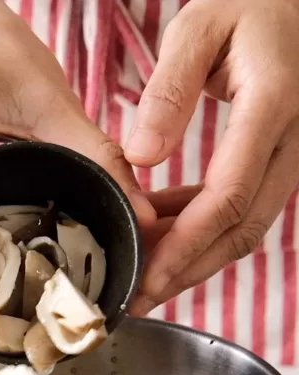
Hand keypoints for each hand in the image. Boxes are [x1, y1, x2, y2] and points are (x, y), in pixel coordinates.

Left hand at [124, 0, 298, 313]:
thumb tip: (142, 156)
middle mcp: (294, 139)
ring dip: (196, 258)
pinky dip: (206, 228)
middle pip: (243, 227)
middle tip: (138, 299)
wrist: (298, 2)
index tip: (147, 275)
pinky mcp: (283, 158)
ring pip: (249, 226)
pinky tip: (163, 231)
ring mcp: (295, 153)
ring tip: (144, 278)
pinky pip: (248, 207)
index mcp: (272, 106)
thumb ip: (169, 90)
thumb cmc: (249, 6)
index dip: (186, 245)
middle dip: (188, 270)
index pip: (229, 195)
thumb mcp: (199, 29)